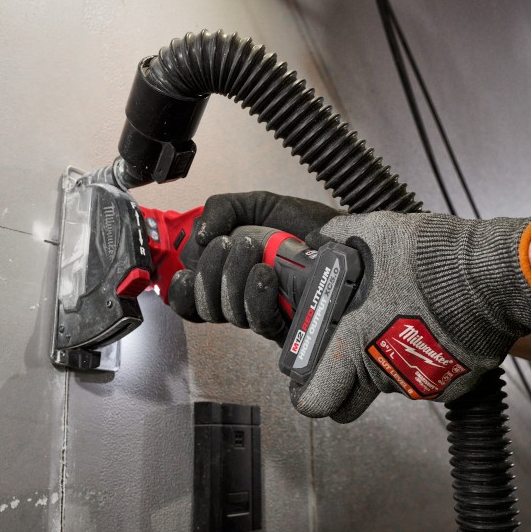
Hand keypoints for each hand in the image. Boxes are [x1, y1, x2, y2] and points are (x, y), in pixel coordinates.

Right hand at [168, 192, 339, 341]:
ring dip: (231, 277)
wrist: (349, 234)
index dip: (181, 289)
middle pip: (203, 308)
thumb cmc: (306, 225)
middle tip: (227, 243)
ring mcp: (266, 313)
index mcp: (228, 275)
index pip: (189, 298)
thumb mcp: (259, 204)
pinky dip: (255, 296)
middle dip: (207, 273)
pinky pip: (260, 323)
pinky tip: (264, 272)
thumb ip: (222, 209)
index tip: (187, 268)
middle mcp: (243, 298)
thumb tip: (198, 236)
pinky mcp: (290, 326)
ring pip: (229, 314)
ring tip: (249, 247)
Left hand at [285, 210, 530, 420]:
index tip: (309, 384)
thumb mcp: (374, 234)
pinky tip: (432, 332)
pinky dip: (424, 364)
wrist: (490, 276)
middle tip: (348, 362)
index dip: (309, 395)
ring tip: (402, 327)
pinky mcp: (450, 385)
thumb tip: (322, 237)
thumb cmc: (431, 261)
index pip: (316, 400)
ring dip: (389, 365)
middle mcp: (383, 372)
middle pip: (349, 404)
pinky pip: (426, 381)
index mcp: (355, 345)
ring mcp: (418, 383)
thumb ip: (338, 237)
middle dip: (345, 389)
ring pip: (390, 387)